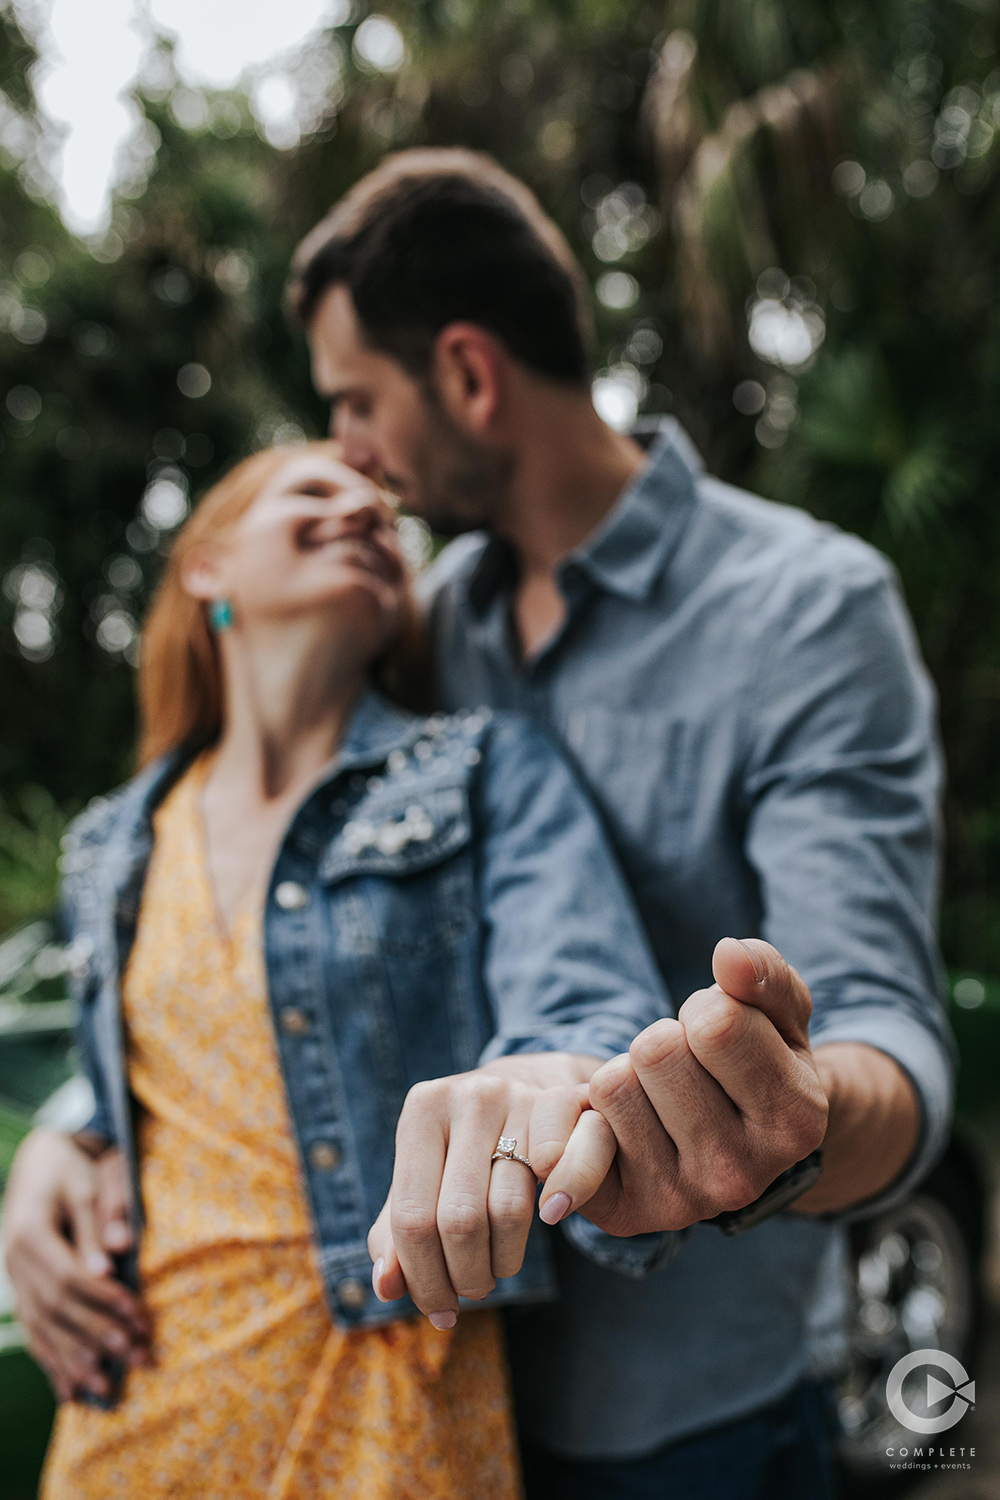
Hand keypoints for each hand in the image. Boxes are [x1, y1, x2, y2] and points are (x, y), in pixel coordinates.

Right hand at [2, 1129, 149, 1400]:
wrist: (39, 1161)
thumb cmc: (73, 1167)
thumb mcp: (91, 1180)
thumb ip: (103, 1217)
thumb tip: (117, 1255)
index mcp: (30, 1231)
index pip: (69, 1277)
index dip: (105, 1301)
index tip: (141, 1317)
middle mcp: (14, 1261)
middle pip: (56, 1310)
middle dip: (98, 1336)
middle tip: (137, 1357)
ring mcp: (13, 1279)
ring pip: (41, 1328)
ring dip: (74, 1361)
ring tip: (107, 1388)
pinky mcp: (20, 1291)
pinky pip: (32, 1332)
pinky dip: (51, 1362)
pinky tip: (69, 1392)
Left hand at [367, 1054, 597, 1326]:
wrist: (524, 1087)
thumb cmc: (462, 1150)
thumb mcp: (423, 1180)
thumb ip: (396, 1235)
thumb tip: (384, 1288)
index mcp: (421, 1112)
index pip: (411, 1218)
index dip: (423, 1278)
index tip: (439, 1310)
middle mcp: (468, 1097)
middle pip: (459, 1220)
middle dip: (465, 1276)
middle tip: (472, 1293)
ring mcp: (517, 1098)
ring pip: (509, 1211)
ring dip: (503, 1263)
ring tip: (497, 1270)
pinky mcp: (562, 1106)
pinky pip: (557, 1182)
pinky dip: (551, 1217)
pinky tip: (543, 1226)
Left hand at [537, 939, 828, 1235]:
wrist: (737, 1148)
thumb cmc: (758, 1063)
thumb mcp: (781, 1015)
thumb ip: (764, 974)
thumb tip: (728, 953)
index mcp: (794, 1122)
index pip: (716, 1024)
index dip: (708, 1006)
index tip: (722, 1032)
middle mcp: (742, 1175)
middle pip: (655, 1050)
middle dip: (666, 1038)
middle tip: (689, 1069)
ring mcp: (683, 1201)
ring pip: (613, 1083)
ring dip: (630, 1072)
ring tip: (662, 1097)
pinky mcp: (626, 1213)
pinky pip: (577, 1128)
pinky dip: (589, 1108)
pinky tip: (623, 1124)